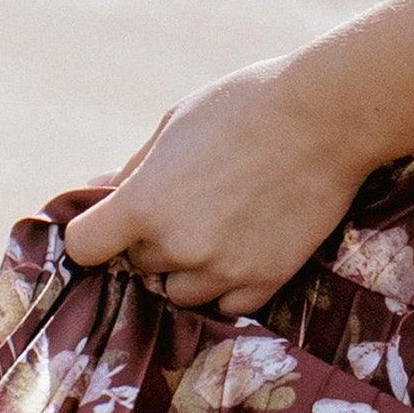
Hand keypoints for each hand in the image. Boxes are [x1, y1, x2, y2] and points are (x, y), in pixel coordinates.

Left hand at [58, 62, 367, 318]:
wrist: (328, 118)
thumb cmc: (244, 107)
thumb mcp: (175, 125)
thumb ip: (135, 167)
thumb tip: (98, 188)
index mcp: (143, 204)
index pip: (85, 247)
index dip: (94, 234)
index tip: (110, 223)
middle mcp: (176, 246)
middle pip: (139, 265)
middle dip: (153, 240)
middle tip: (190, 203)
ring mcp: (223, 269)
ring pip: (180, 292)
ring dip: (188, 268)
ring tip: (219, 225)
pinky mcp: (265, 280)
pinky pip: (226, 305)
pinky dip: (227, 285)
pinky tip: (243, 248)